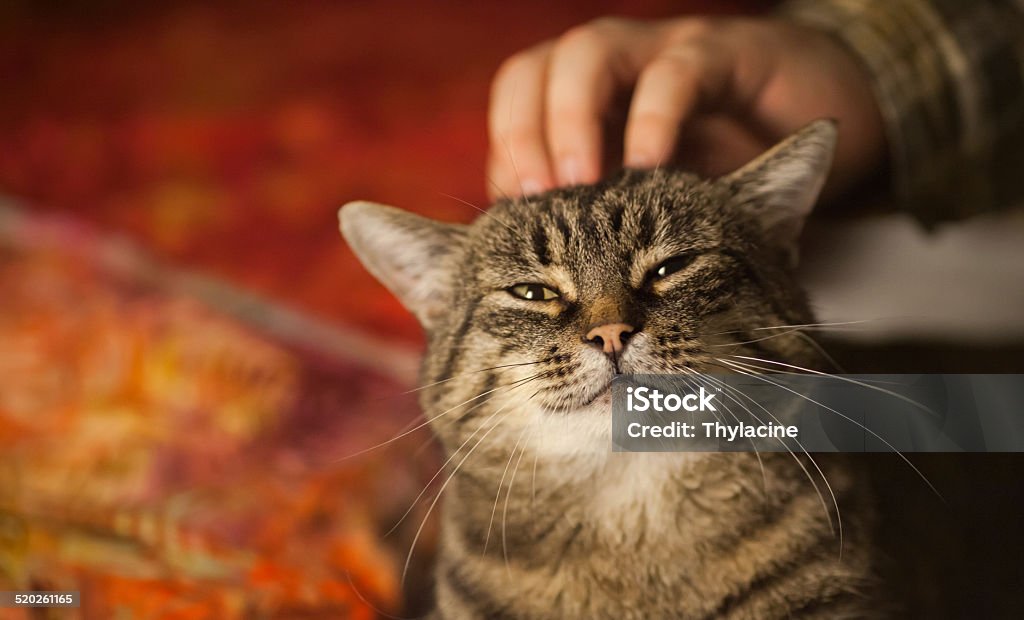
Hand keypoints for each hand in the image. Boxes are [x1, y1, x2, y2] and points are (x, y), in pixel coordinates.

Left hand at [487, 16, 884, 200]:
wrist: (819, 118)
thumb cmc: (723, 171)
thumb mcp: (653, 210)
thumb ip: (601, 228)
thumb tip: (540, 280)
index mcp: (581, 104)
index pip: (514, 110)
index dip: (504, 155)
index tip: (510, 218)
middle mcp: (610, 71)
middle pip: (531, 74)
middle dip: (520, 136)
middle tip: (533, 199)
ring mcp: (660, 55)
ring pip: (588, 54)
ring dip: (571, 120)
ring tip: (578, 183)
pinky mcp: (723, 56)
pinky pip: (677, 73)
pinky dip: (654, 118)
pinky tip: (649, 165)